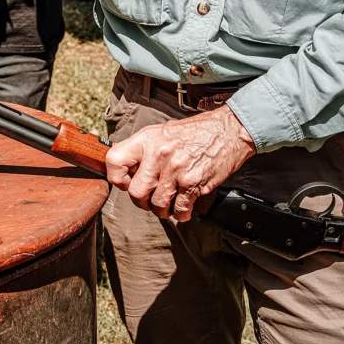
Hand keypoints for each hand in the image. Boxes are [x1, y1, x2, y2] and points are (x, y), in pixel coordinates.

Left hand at [105, 106, 256, 221]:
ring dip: (162, 210)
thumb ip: (142, 150)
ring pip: (157, 204)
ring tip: (168, 204)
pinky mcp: (194, 182)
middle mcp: (159, 155)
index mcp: (147, 140)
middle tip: (150, 199)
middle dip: (142, 202)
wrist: (228, 130)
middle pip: (136, 192)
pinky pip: (179, 209)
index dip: (117, 177)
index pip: (114, 161)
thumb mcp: (161, 132)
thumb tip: (124, 168)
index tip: (126, 182)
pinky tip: (183, 208)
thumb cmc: (195, 132)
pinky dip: (181, 214)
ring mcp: (176, 170)